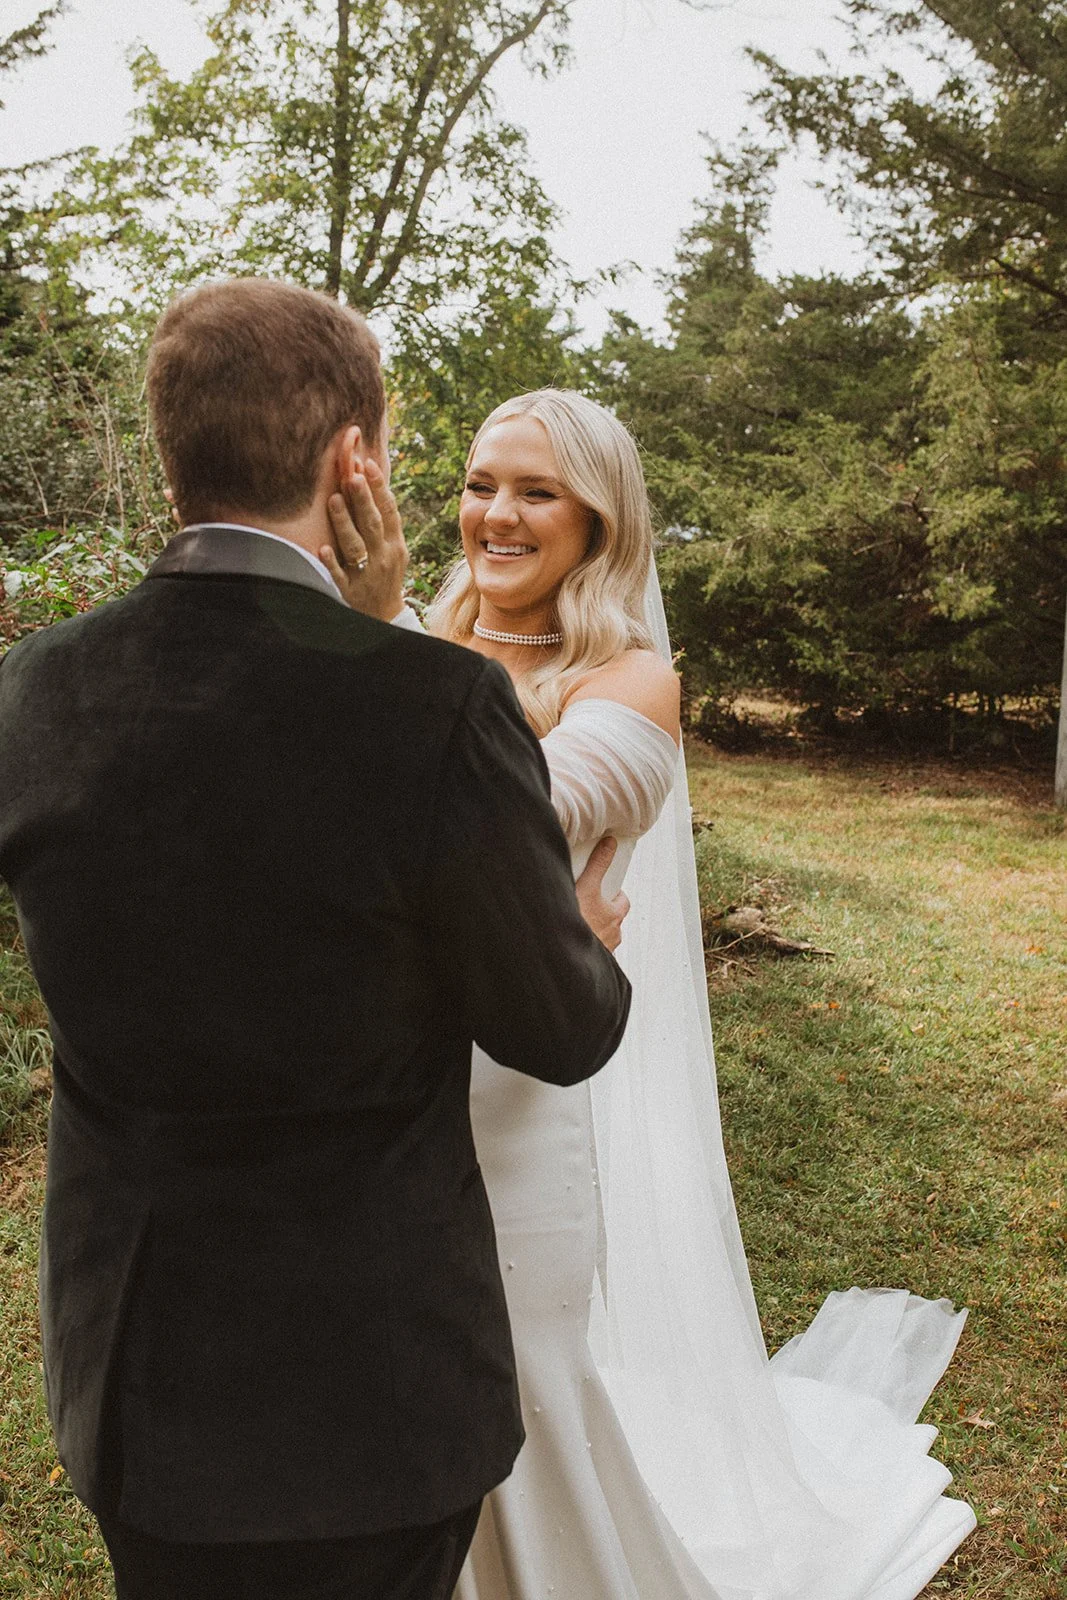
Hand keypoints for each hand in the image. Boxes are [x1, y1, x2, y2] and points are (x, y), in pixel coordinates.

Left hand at [321, 434, 408, 620]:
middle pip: (373, 525)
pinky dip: (331, 563)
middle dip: (363, 499)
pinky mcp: (350, 594)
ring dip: (344, 523)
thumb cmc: (385, 576)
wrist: (384, 619)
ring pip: (355, 547)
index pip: (389, 512)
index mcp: (395, 545)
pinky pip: (339, 577)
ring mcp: (366, 576)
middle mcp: (383, 559)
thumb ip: (384, 521)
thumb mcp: (394, 550)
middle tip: (352, 475)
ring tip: (333, 500)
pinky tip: (321, 549)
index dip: (379, 487)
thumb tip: (373, 480)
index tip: (368, 464)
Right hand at [575, 837, 629, 952]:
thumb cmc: (577, 922)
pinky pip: (593, 951)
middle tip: (588, 905)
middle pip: (612, 919)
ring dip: (594, 930)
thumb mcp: (587, 885)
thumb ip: (598, 863)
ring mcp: (603, 949)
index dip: (616, 894)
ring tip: (578, 923)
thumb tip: (610, 844)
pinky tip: (573, 940)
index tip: (606, 889)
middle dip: (603, 913)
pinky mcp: (592, 960)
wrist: (564, 954)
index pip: (623, 902)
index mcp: (615, 916)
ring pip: (603, 936)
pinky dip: (586, 945)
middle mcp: (613, 934)